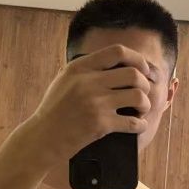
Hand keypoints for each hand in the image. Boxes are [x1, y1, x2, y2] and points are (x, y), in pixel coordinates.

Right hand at [27, 43, 150, 161]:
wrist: (42, 137)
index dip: (136, 58)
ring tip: (140, 110)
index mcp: (79, 67)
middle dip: (144, 84)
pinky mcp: (100, 124)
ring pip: (138, 96)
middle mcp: (88, 82)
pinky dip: (140, 125)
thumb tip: (115, 60)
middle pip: (133, 74)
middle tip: (142, 93)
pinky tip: (137, 125)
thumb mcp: (64, 80)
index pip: (117, 51)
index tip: (142, 69)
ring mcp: (95, 103)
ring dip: (145, 104)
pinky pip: (134, 122)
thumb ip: (86, 69)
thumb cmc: (54, 110)